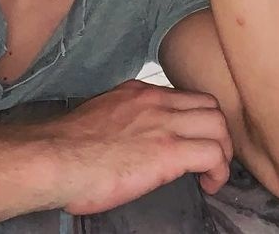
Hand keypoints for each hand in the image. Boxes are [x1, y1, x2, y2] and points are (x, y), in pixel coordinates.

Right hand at [44, 79, 234, 215]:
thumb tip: (129, 142)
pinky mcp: (169, 151)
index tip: (191, 143)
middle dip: (218, 134)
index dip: (196, 121)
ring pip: (219, 124)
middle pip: (210, 105)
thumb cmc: (65, 148)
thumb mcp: (101, 119)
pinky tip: (208, 185)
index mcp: (138, 93)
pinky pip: (214, 154)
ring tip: (212, 174)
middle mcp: (156, 101)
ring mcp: (164, 123)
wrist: (54, 156)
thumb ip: (123, 122)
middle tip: (209, 160)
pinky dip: (220, 171)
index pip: (184, 96)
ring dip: (223, 152)